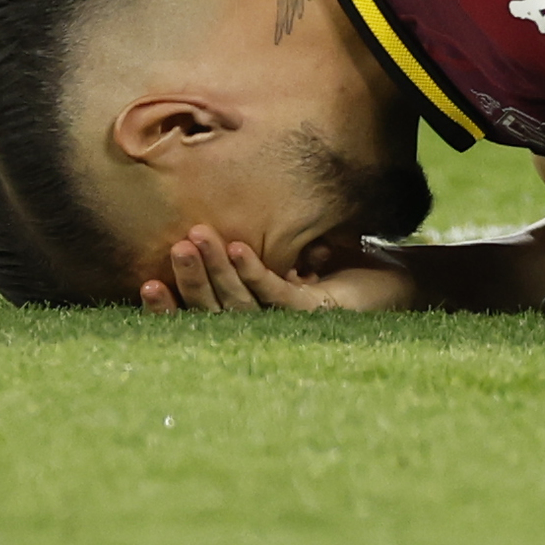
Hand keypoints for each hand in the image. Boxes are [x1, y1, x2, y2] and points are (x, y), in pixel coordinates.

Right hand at [141, 226, 417, 314]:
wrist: (401, 281)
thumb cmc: (342, 267)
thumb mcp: (289, 254)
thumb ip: (254, 247)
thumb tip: (211, 218)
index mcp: (253, 316)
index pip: (202, 316)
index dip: (171, 308)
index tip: (143, 285)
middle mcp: (267, 326)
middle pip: (214, 311)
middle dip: (189, 281)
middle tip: (171, 248)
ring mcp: (292, 322)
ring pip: (241, 303)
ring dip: (214, 271)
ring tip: (194, 238)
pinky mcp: (318, 311)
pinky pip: (278, 294)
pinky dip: (256, 271)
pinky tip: (237, 247)